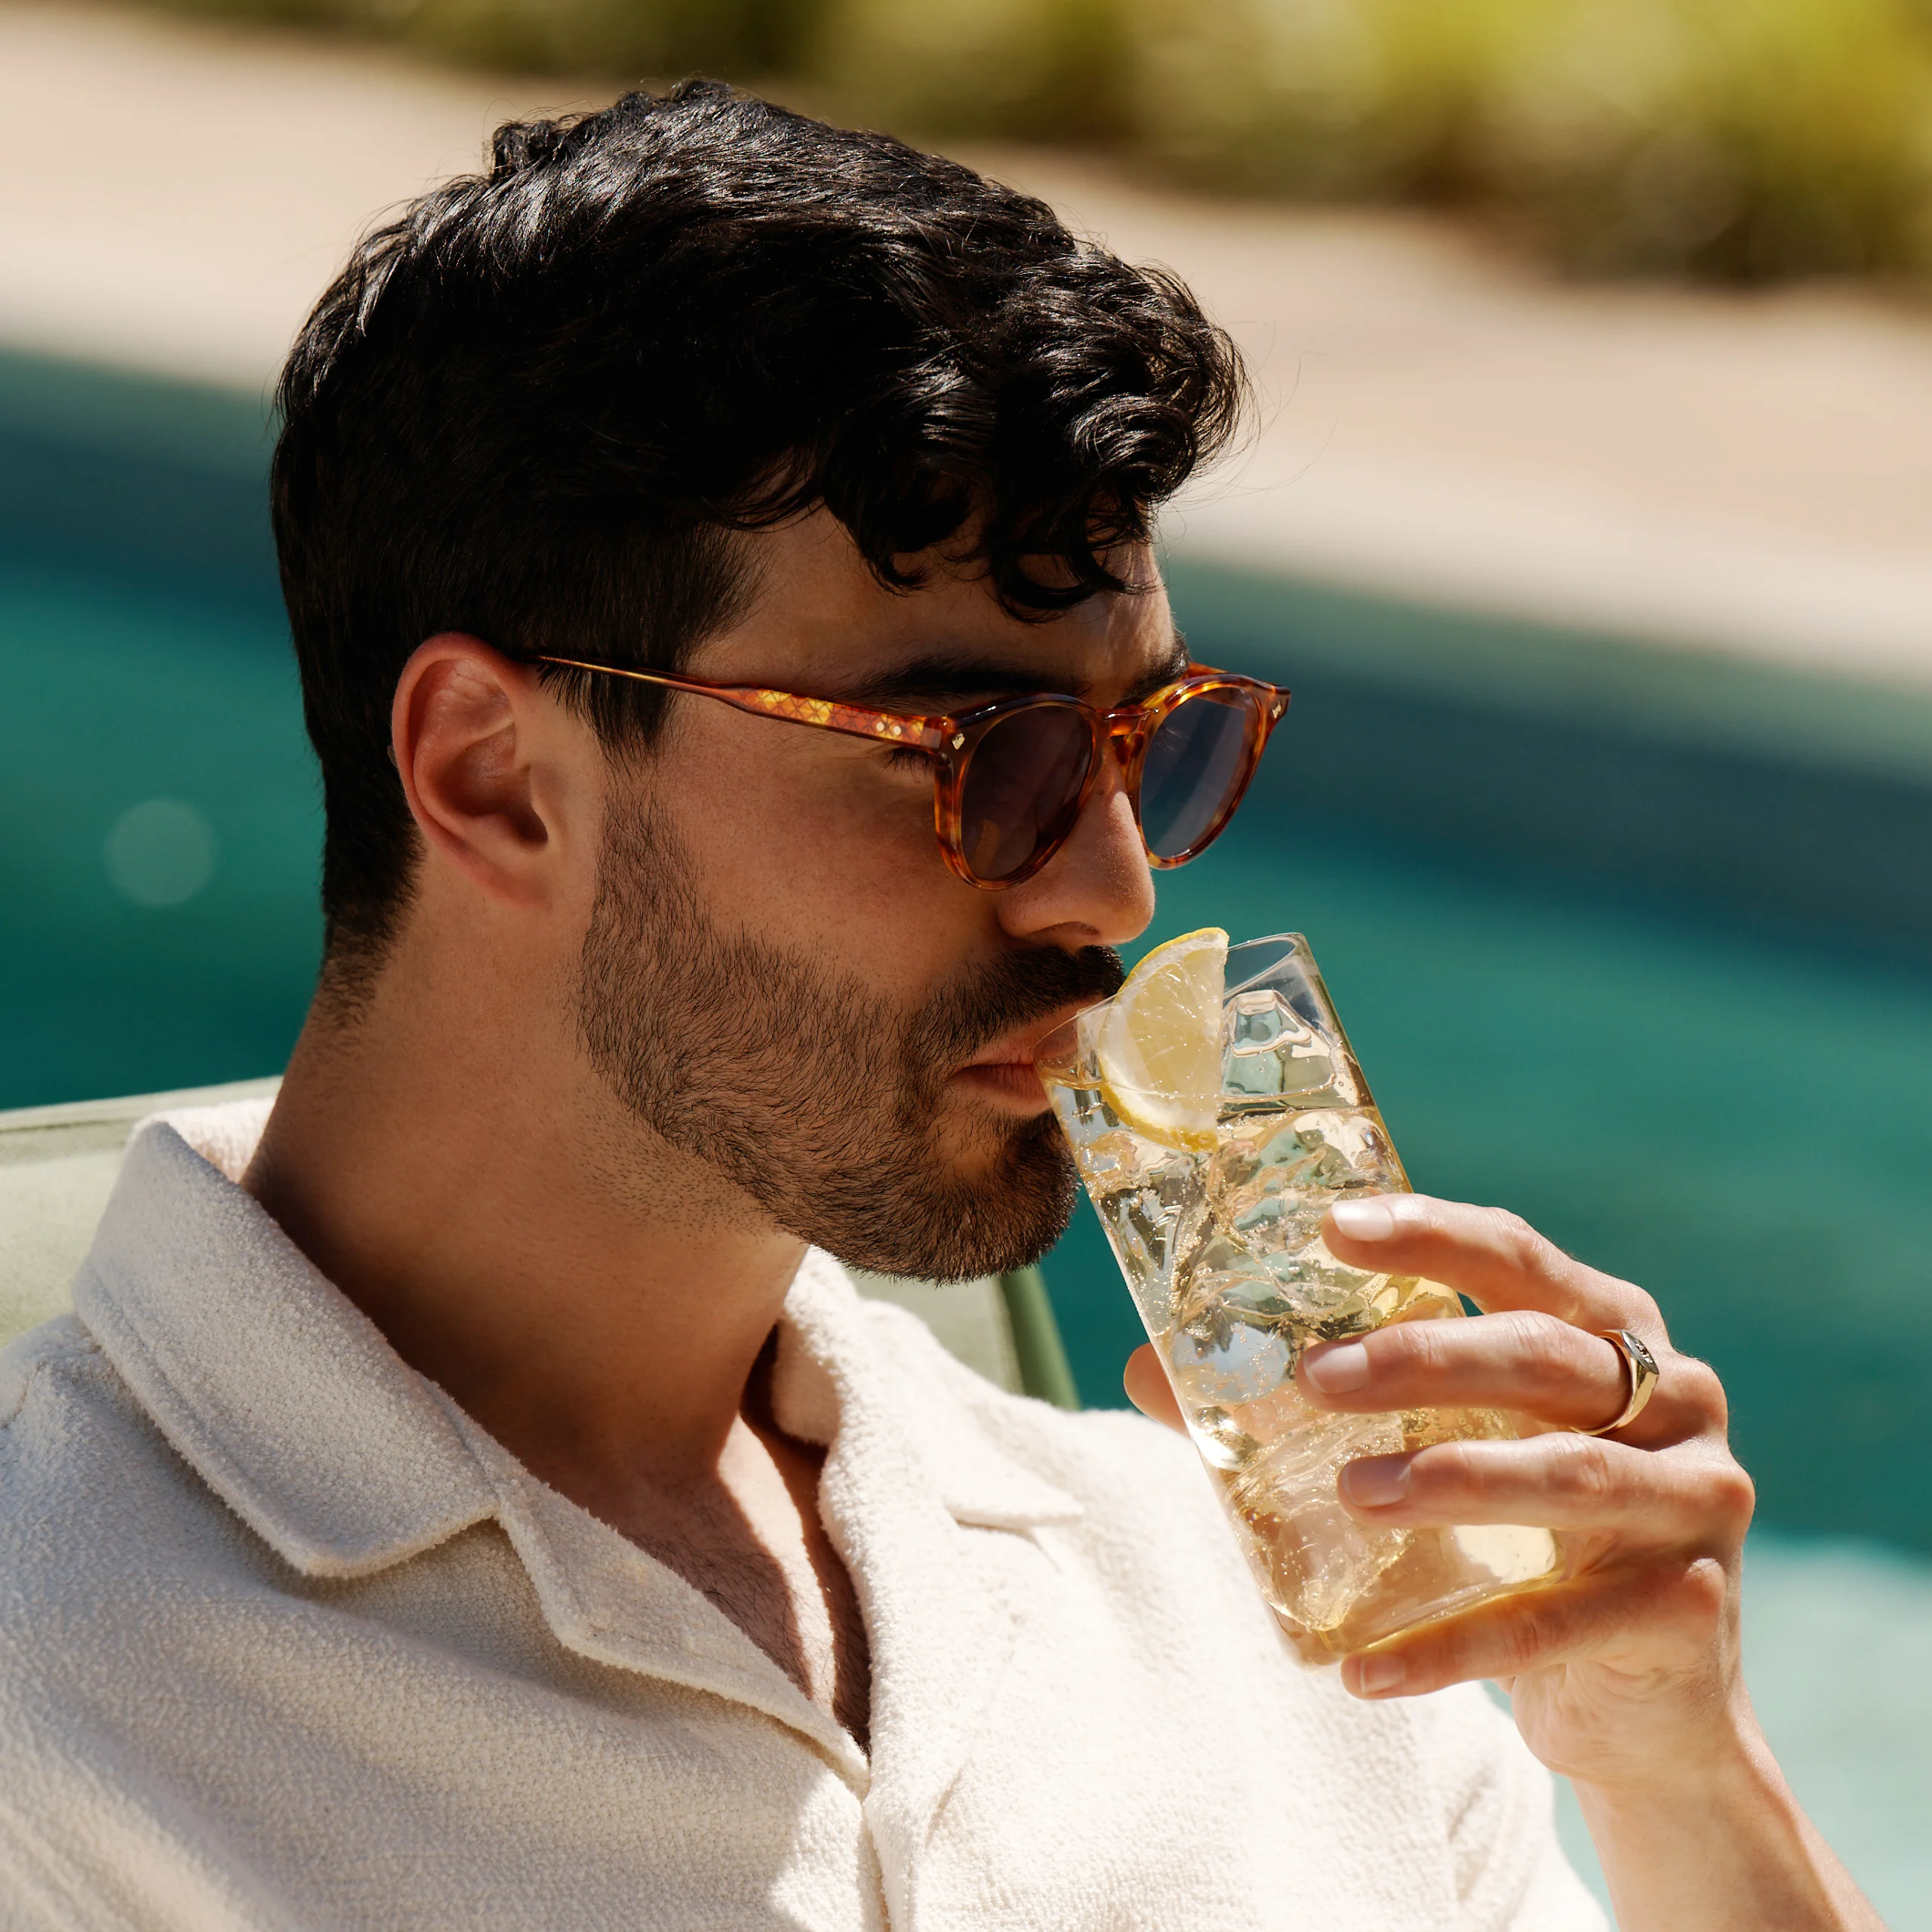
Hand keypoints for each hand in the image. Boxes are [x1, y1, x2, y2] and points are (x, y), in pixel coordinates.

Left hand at [1122, 1192, 1755, 1793]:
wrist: (1644, 1706)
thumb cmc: (1520, 1540)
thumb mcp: (1444, 1448)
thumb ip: (1323, 1403)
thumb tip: (1149, 1368)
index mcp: (1611, 1329)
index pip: (1519, 1256)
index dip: (1429, 1233)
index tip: (1329, 1227)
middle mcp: (1676, 1398)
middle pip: (1544, 1355)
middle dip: (1426, 1358)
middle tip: (1315, 1380)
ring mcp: (1695, 1503)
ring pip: (1568, 1476)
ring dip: (1448, 1480)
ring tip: (1348, 1492)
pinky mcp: (1687, 1610)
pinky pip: (1557, 1624)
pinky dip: (1453, 1647)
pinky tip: (1364, 1668)